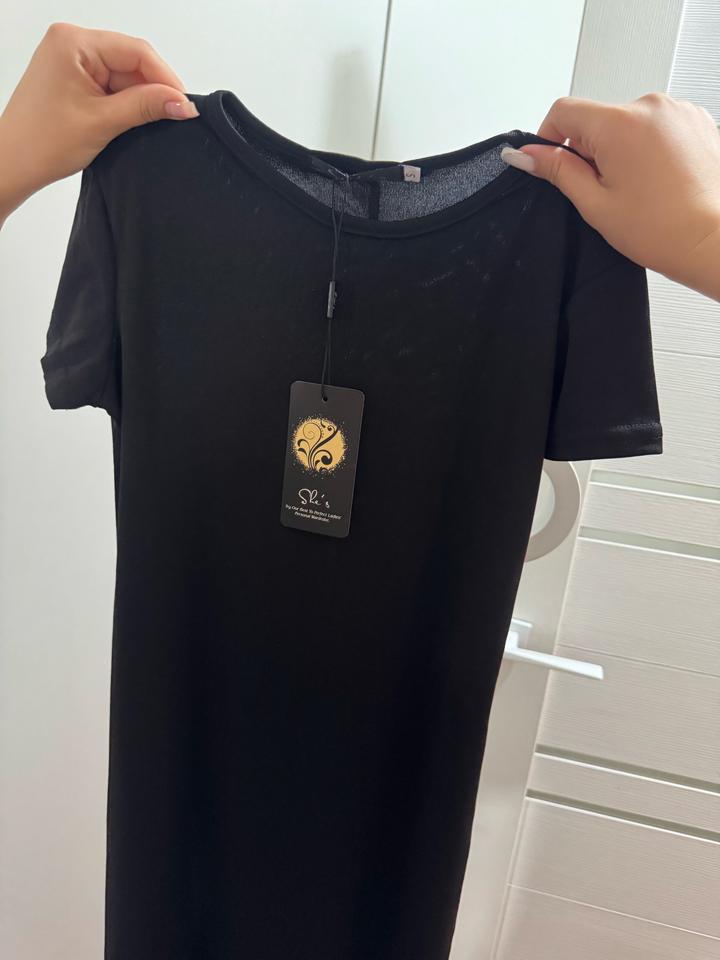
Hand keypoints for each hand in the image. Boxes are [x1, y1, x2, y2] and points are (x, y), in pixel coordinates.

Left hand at [0, 21, 197, 227]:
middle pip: (132, 61)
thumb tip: (183, 103)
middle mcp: (71, 43)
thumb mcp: (103, 122)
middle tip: (176, 118)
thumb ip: (146, 107)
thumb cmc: (43, 142)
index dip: (166, 78)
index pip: (137, 51)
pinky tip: (133, 120)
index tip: (186, 106)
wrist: (12, 164)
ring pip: (124, 75)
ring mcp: (72, 60)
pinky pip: (111, 85)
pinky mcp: (74, 78)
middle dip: (153, 90)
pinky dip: (125, 103)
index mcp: (73, 42)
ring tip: (152, 124)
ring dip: (140, 99)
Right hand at [501, 92, 719, 300]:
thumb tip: (527, 154)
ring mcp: (676, 110)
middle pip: (597, 118)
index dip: (549, 138)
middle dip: (590, 150)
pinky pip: (655, 126)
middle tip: (604, 190)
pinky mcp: (695, 119)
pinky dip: (648, 148)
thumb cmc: (663, 229)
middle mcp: (650, 106)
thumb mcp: (595, 203)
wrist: (713, 240)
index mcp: (620, 124)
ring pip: (626, 124)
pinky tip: (657, 180)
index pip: (564, 111)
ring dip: (621, 150)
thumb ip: (558, 171)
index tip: (552, 162)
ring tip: (637, 188)